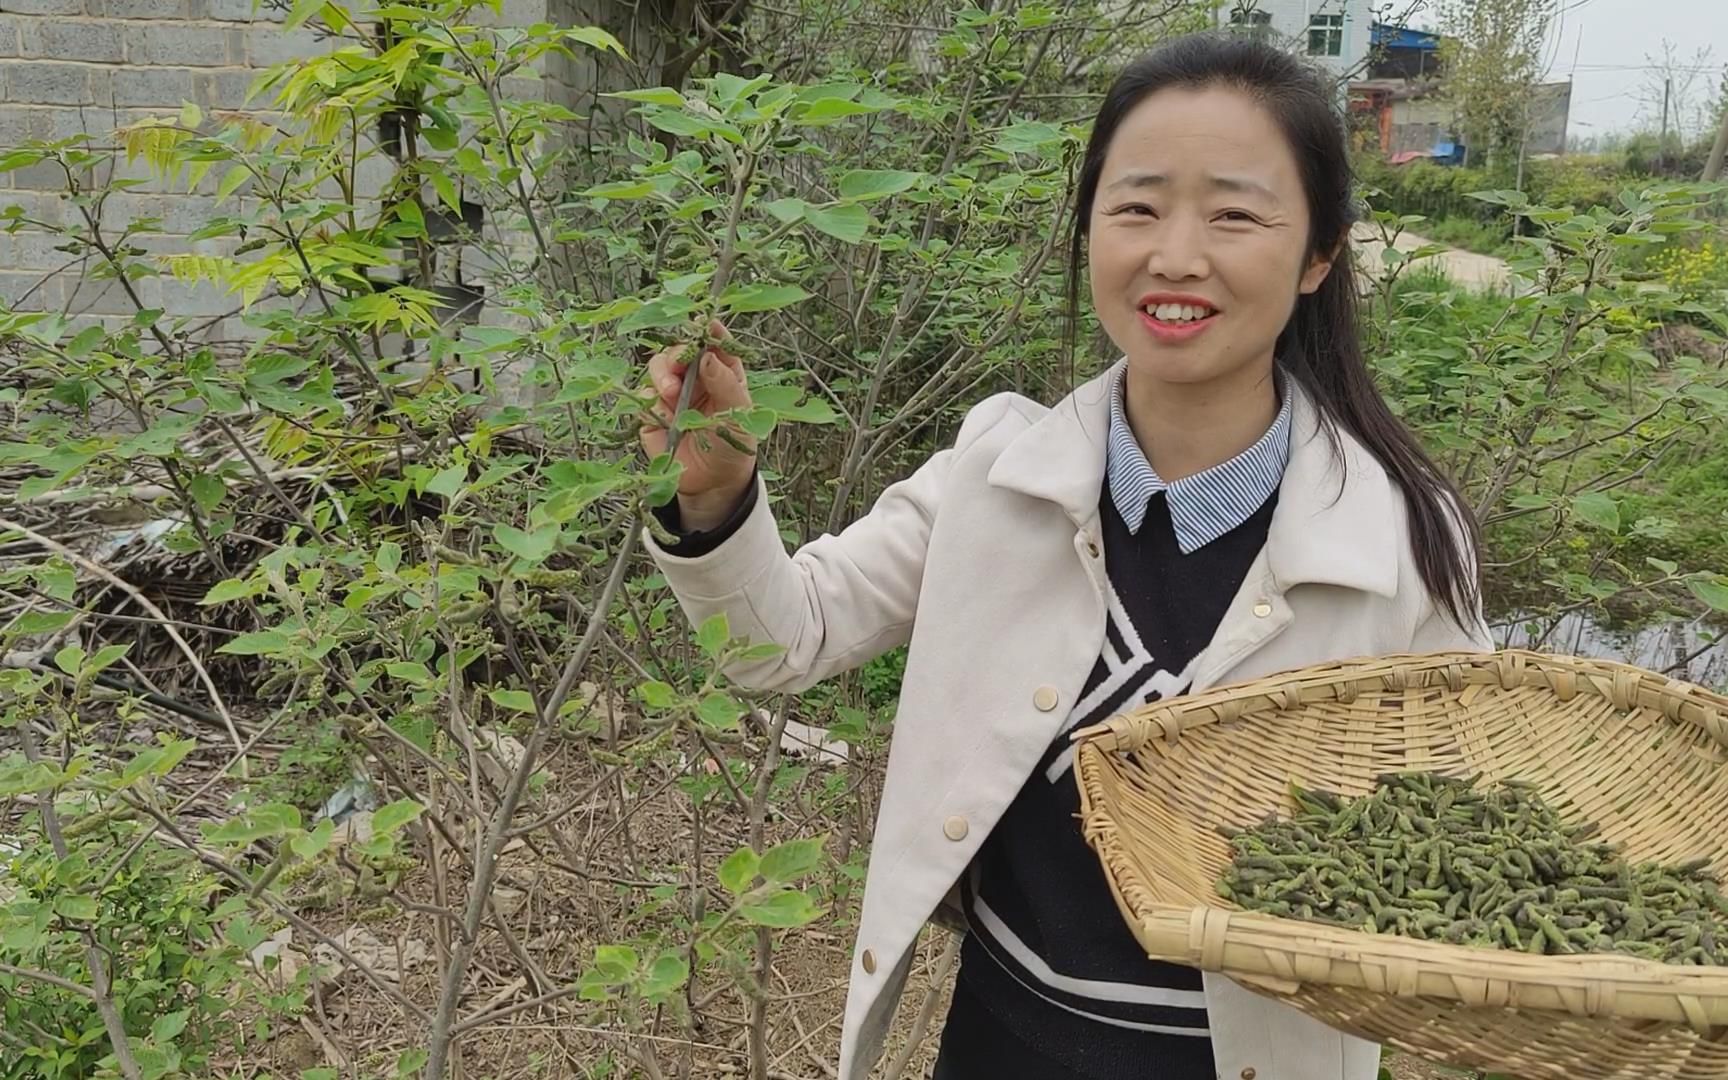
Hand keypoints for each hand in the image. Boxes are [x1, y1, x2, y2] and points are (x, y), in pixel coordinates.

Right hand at [640, 318, 757, 530]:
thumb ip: (725, 384)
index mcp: (721, 372)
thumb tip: (707, 356)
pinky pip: (643, 396)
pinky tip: (664, 417)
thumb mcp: (739, 415)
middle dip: (676, 354)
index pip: (713, 343)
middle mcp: (694, 377)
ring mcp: (671, 394)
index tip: (703, 324)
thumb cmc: (733, 446)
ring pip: (656, 367)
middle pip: (678, 350)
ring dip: (661, 374)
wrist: (712, 483)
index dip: (708, 331)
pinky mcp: (652, 412)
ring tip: (670, 392)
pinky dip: (651, 402)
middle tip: (678, 368)